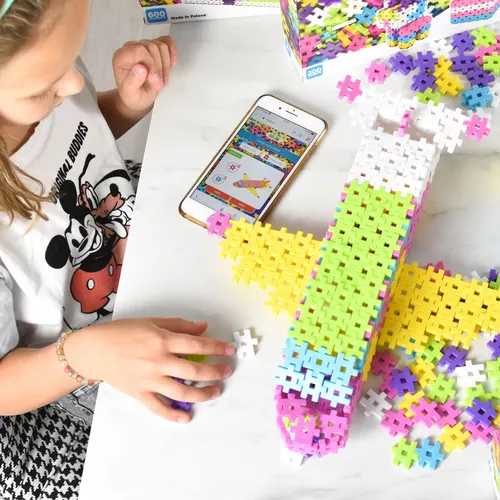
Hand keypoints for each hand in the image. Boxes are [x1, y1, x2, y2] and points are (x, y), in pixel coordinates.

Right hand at [64, 318, 233, 422]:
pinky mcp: (140, 393)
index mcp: (162, 341)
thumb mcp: (152, 322)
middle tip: (227, 371)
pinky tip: (186, 417)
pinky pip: (158, 408)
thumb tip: (203, 327)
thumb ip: (179, 326)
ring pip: (181, 392)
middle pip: (194, 370)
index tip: (230, 351)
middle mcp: (158, 362)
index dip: (216, 348)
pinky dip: (173, 415)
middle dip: (215, 372)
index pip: (197, 345)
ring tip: (215, 391)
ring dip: (202, 394)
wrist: (93, 350)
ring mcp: (149, 380)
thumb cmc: (122, 332)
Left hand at [112, 36, 177, 112]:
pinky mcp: (155, 47)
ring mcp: (144, 45)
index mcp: (121, 57)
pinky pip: (167, 41)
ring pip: (162, 46)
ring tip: (163, 81)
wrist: (139, 97)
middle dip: (160, 68)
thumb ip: (132, 82)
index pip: (140, 50)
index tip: (156, 82)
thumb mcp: (130, 94)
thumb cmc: (134, 96)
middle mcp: (131, 47)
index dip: (152, 66)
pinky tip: (172, 64)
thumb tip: (141, 68)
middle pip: (152, 47)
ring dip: (166, 65)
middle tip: (160, 85)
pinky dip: (173, 51)